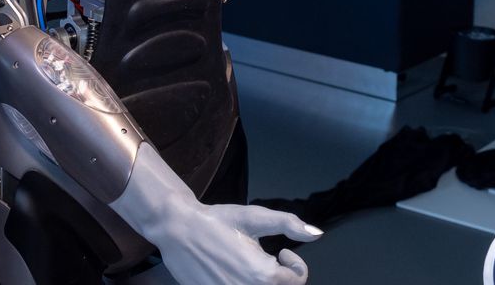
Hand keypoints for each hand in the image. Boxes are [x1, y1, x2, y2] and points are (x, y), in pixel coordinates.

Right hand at [152, 202, 318, 284]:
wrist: (178, 229)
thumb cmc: (216, 221)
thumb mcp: (255, 216)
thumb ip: (289, 224)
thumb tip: (316, 234)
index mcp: (262, 274)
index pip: (297, 282)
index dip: (296, 266)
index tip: (282, 252)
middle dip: (279, 276)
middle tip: (268, 260)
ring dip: (261, 281)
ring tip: (252, 267)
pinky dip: (242, 284)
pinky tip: (234, 272)